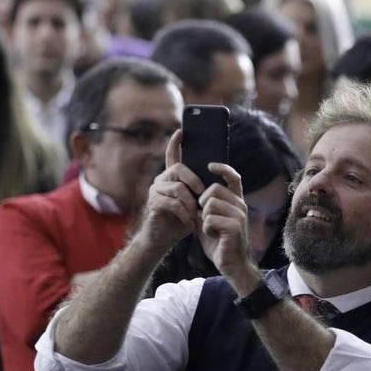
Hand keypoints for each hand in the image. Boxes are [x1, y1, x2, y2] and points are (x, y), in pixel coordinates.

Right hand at [135, 130, 203, 254]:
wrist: (162, 239)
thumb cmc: (180, 220)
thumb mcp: (194, 203)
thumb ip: (200, 190)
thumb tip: (216, 177)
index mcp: (171, 177)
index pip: (172, 155)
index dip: (175, 143)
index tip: (181, 131)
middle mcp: (161, 180)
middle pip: (179, 169)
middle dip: (195, 182)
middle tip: (203, 196)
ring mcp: (155, 191)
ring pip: (178, 188)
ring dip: (191, 204)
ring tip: (196, 216)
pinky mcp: (153, 204)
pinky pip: (173, 203)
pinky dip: (185, 214)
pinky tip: (190, 222)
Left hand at [197, 162, 258, 292]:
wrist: (232, 266)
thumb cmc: (220, 244)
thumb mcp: (209, 222)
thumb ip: (203, 208)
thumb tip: (187, 193)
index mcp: (236, 202)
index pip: (233, 177)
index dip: (222, 168)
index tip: (209, 165)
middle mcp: (241, 205)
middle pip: (213, 190)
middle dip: (202, 204)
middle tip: (204, 219)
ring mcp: (239, 215)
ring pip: (210, 204)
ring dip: (203, 219)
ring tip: (210, 230)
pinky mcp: (234, 226)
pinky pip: (210, 218)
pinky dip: (206, 229)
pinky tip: (214, 236)